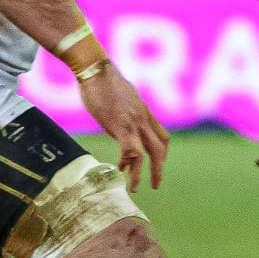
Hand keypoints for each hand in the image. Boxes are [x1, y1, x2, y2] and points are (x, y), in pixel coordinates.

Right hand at [77, 65, 168, 191]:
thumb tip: (119, 116)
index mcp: (144, 112)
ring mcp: (133, 122)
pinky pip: (130, 150)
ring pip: (147, 153)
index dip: (161, 152)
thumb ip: (126, 109)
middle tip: (156, 184)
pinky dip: (127, 162)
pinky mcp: (120, 126)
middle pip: (160, 147)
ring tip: (134, 187)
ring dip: (142, 173)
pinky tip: (120, 169)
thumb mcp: (122, 96)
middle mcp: (143, 119)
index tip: (156, 163)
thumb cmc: (103, 80)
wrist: (96, 70)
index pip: (162, 135)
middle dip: (159, 168)